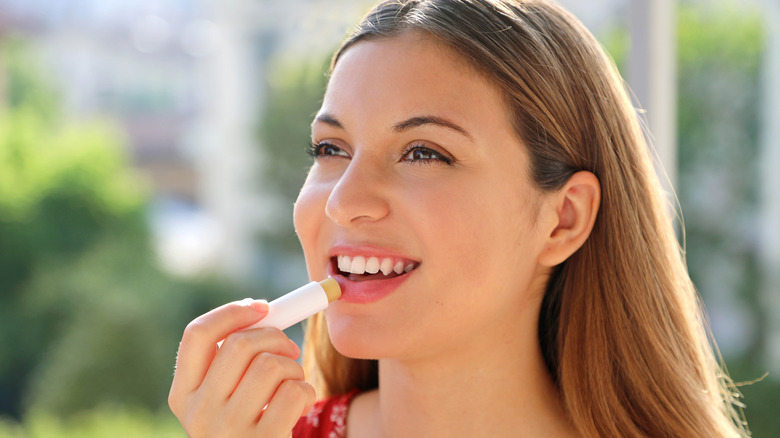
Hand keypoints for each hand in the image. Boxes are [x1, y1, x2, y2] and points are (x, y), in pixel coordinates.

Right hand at [169, 299, 315, 436]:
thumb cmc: (248, 424)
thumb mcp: (226, 397)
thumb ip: (234, 359)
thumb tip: (264, 311)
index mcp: (182, 395)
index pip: (197, 334)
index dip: (232, 312)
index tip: (262, 307)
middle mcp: (198, 414)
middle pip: (239, 344)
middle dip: (275, 336)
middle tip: (289, 348)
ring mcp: (229, 431)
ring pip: (271, 365)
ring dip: (294, 366)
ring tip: (293, 382)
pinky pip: (294, 391)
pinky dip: (306, 390)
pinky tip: (300, 404)